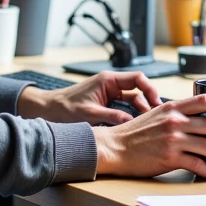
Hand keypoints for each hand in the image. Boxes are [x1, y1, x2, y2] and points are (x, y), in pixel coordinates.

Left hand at [17, 71, 161, 125]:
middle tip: (156, 118)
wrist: (48, 111)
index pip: (138, 78)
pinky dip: (130, 117)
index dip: (150, 89)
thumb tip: (132, 123)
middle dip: (148, 103)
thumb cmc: (64, 108)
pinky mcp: (106, 105)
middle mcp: (110, 85)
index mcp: (108, 80)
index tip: (156, 102)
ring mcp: (109, 95)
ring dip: (139, 112)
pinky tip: (135, 127)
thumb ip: (112, 116)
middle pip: (138, 91)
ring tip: (148, 125)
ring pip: (132, 102)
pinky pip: (123, 109)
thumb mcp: (90, 113)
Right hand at [92, 93, 205, 179]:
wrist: (114, 147)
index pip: (205, 100)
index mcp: (172, 107)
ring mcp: (173, 140)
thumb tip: (197, 120)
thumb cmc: (133, 133)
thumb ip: (175, 115)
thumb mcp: (155, 114)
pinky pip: (197, 164)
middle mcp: (174, 121)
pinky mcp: (169, 158)